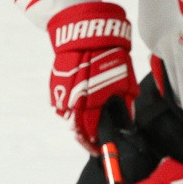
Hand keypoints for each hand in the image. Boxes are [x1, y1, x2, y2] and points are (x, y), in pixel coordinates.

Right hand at [46, 1, 138, 151]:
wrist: (85, 33)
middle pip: (77, 129)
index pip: (90, 134)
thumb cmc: (108, 57)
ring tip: (90, 117)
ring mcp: (61, 94)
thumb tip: (127, 124)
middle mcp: (73, 102)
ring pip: (69, 117)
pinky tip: (82, 100)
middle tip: (95, 138)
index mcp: (91, 104)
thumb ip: (125, 106)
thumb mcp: (125, 83)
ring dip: (79, 121)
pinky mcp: (55, 86)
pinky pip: (63, 103)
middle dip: (86, 136)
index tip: (100, 150)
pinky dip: (72, 106)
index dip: (95, 145)